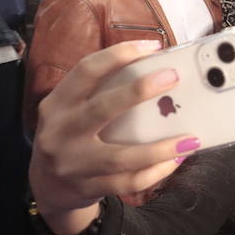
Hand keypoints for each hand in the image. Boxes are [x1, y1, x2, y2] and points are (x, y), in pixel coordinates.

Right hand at [29, 40, 199, 215]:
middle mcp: (61, 132)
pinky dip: (155, 172)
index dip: (118, 55)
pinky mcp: (87, 188)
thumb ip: (99, 95)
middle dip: (139, 91)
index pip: (86, 70)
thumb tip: (155, 74)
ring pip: (121, 156)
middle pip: (102, 108)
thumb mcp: (70, 112)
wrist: (45, 188)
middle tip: (173, 77)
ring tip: (190, 139)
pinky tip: (175, 161)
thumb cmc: (69, 138)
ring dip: (159, 148)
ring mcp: (73, 164)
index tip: (152, 46)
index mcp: (58, 104)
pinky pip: (128, 182)